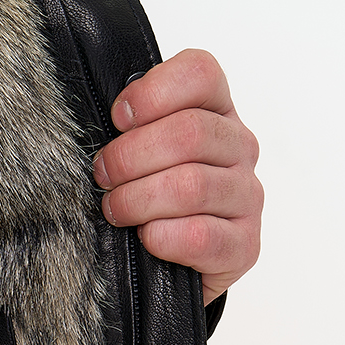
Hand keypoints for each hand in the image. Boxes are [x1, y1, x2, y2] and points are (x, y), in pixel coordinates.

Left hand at [92, 49, 262, 305]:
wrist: (173, 270)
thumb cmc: (151, 203)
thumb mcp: (140, 155)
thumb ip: (133, 129)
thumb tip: (98, 117)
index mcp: (217, 112)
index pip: (201, 74)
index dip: (153, 92)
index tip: (118, 119)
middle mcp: (240, 148)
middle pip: (190, 133)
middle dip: (131, 156)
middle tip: (103, 175)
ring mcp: (246, 197)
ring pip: (191, 186)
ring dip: (138, 199)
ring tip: (115, 210)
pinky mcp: (244, 246)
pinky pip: (201, 235)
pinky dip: (162, 237)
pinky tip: (146, 238)